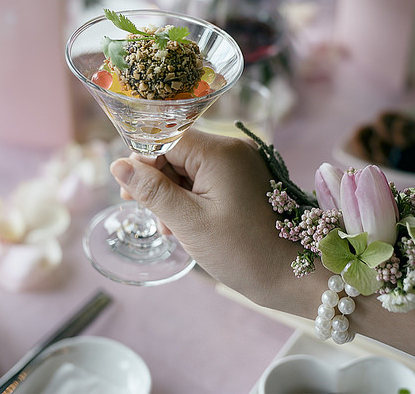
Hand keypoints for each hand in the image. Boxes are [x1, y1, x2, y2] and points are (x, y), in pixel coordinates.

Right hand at [109, 130, 303, 308]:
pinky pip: (207, 179)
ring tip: (170, 228)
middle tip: (150, 215)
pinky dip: (192, 198)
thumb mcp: (189, 222)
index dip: (143, 162)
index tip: (127, 191)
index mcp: (220, 152)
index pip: (166, 138)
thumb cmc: (244, 252)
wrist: (296, 276)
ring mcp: (242, 164)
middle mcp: (233, 149)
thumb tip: (118, 165)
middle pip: (177, 151)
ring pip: (190, 167)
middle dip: (157, 182)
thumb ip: (152, 191)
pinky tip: (185, 225)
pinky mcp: (246, 180)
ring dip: (173, 194)